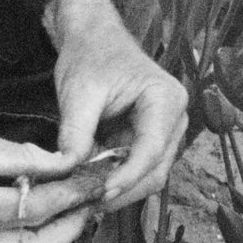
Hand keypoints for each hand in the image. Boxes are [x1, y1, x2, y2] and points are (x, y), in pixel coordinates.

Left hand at [43, 0, 188, 209]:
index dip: (127, 176)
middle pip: (155, 170)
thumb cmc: (91, 56)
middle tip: (86, 202)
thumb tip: (68, 170)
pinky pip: (136, 171)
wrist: (93, 40)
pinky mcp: (148, 142)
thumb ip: (75, 132)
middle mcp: (174, 118)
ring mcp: (164, 133)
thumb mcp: (78, 92)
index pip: (152, 149)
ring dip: (118, 189)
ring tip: (85, 195)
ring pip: (148, 176)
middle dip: (123, 189)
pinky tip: (91, 185)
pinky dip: (114, 180)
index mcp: (166, 98)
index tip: (100, 192)